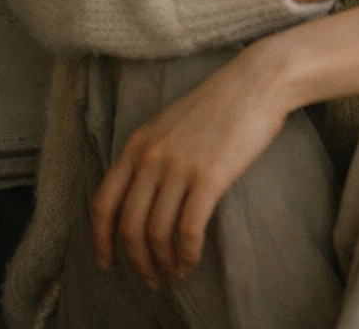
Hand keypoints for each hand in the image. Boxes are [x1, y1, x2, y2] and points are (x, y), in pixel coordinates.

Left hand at [90, 45, 289, 288]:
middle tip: (151, 278)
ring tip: (175, 274)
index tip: (107, 262)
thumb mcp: (170, 122)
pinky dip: (187, 253)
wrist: (258, 82)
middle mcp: (150, 158)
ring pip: (156, 232)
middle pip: (129, 226)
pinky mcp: (209, 176)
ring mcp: (178, 167)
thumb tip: (143, 193)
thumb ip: (151, 153)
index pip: (103, 203)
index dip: (100, 240)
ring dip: (163, 262)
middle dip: (137, 261)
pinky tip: (192, 261)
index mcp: (137, 145)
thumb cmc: (221, 102)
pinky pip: (188, 228)